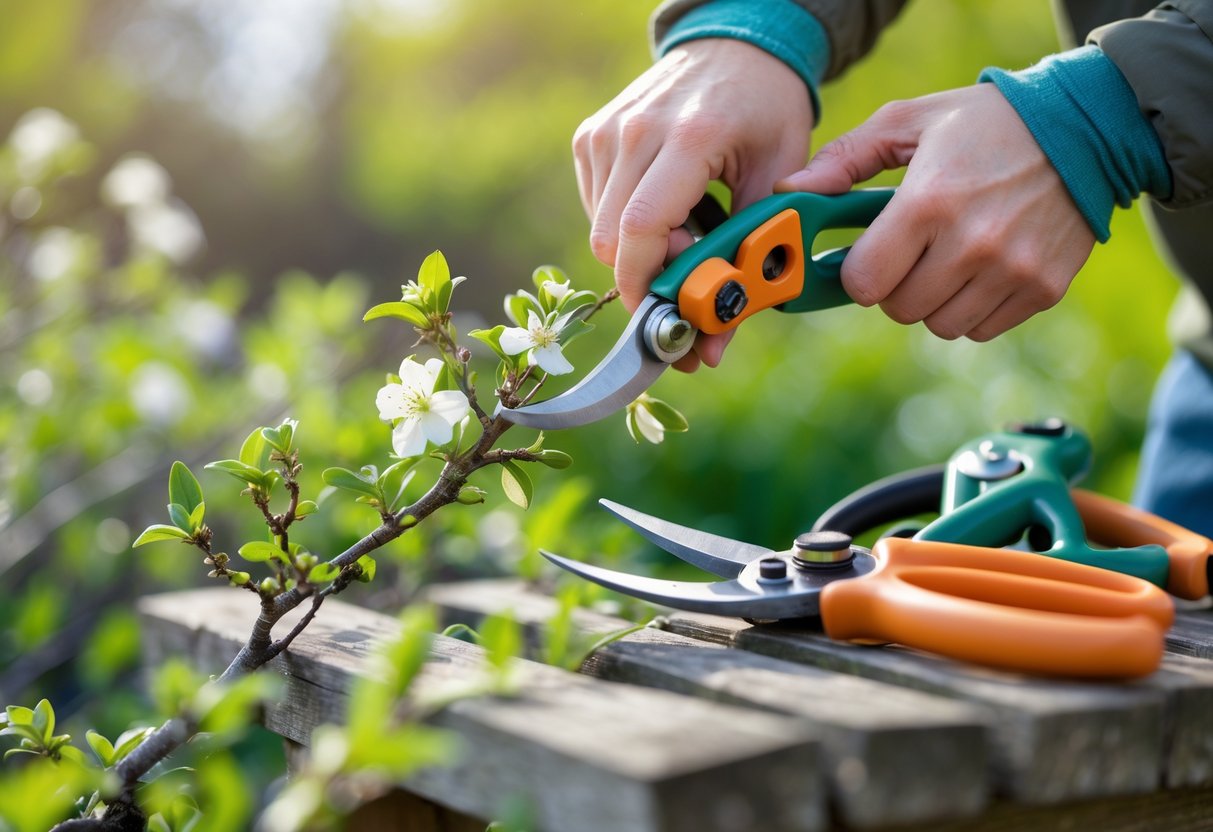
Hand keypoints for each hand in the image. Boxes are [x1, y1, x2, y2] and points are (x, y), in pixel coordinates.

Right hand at [574, 38, 813, 368]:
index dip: (647, 288)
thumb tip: (712, 348)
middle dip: (646, 282)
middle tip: (689, 292)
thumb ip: (750, 261)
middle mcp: (635, 131)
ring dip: (640, 255)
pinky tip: (666, 210)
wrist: (734, 46)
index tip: (669, 324)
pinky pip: (596, 209)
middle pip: (613, 241)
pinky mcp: (590, 137)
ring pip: (601, 231)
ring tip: (686, 239)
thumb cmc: (766, 111)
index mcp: (689, 136)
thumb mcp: (778, 181)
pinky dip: (627, 228)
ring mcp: (605, 132)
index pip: (643, 229)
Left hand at [778, 84, 1095, 340]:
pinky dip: (972, 308)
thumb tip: (790, 191)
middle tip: (912, 251)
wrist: (1085, 127)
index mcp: (929, 202)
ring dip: (933, 301)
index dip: (859, 272)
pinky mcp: (1042, 289)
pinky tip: (981, 268)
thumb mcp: (910, 122)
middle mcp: (972, 244)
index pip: (865, 282)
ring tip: (948, 257)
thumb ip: (845, 159)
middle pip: (899, 309)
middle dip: (895, 285)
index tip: (869, 255)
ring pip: (939, 326)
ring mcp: (1012, 271)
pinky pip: (981, 329)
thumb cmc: (985, 123)